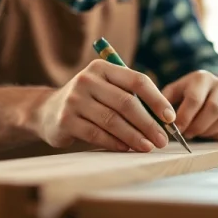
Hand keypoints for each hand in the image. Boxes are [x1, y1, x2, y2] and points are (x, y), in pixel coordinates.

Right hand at [35, 59, 175, 152]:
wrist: (47, 111)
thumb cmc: (88, 101)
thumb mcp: (105, 89)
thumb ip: (130, 96)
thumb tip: (163, 119)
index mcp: (102, 68)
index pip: (137, 80)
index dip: (157, 99)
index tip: (170, 117)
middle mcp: (87, 80)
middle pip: (126, 102)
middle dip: (148, 123)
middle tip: (162, 139)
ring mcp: (75, 100)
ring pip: (113, 120)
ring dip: (134, 136)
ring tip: (148, 146)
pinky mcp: (66, 120)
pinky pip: (97, 134)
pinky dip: (115, 143)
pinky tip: (127, 149)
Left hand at [161, 71, 217, 139]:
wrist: (210, 89)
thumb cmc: (188, 92)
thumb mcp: (174, 91)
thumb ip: (165, 102)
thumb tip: (162, 119)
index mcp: (203, 78)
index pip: (195, 99)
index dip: (185, 117)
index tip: (176, 129)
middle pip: (214, 109)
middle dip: (197, 126)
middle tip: (186, 134)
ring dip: (207, 132)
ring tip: (196, 132)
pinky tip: (208, 133)